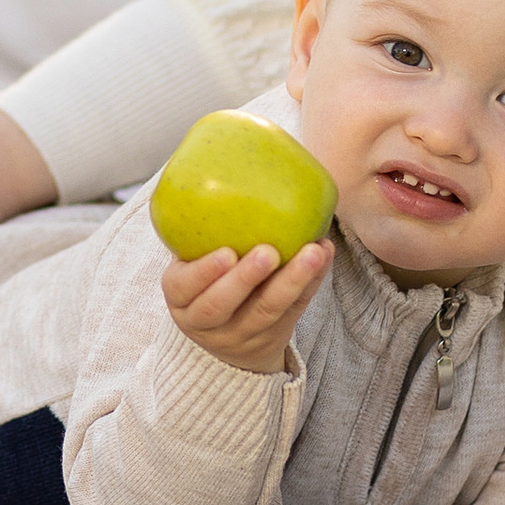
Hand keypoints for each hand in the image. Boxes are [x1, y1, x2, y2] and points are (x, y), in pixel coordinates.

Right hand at [160, 240, 330, 373]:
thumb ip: (199, 233)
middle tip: (269, 251)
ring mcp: (240, 334)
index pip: (184, 288)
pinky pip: (295, 310)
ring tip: (313, 252)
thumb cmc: (207, 280)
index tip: (226, 252)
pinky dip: (311, 283)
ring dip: (292, 281)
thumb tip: (218, 168)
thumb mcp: (190, 264)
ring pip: (266, 312)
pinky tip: (324, 256)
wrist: (226, 334)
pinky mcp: (273, 336)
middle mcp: (206, 322)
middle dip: (246, 279)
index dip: (204, 273)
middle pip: (221, 306)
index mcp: (181, 298)